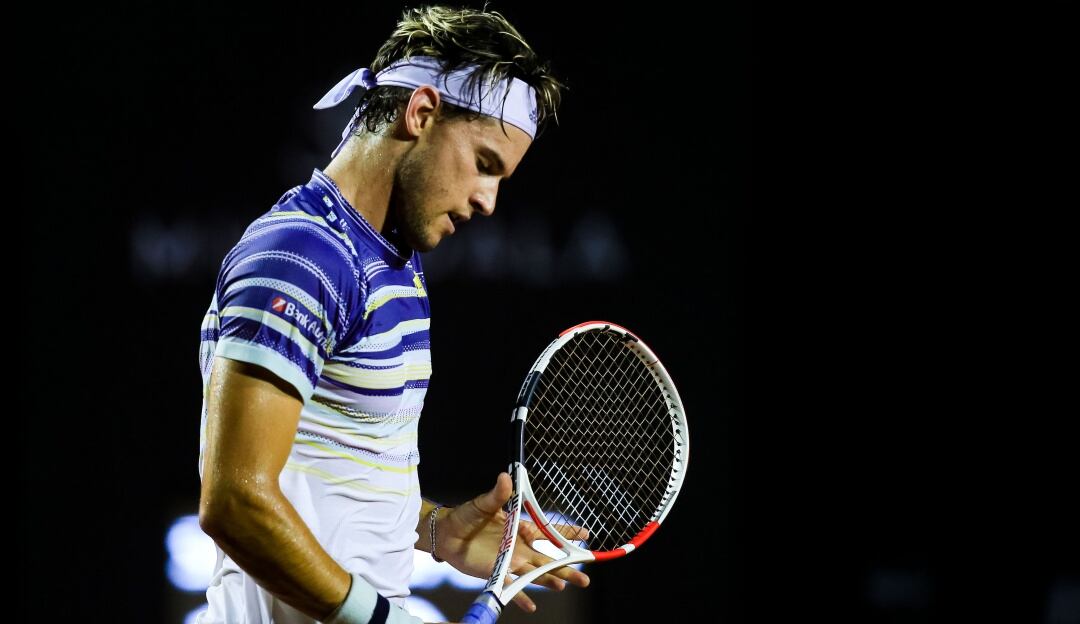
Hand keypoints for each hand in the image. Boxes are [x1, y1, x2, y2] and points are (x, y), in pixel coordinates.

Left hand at [436, 472, 590, 612]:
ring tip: (562, 585)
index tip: (586, 534)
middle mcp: (520, 547)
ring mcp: (510, 561)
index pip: (548, 531)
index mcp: (521, 528)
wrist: (446, 534)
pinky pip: (511, 587)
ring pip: (534, 573)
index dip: (567, 533)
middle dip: (566, 566)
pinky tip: (532, 606)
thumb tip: (506, 476)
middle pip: (548, 559)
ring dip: (548, 580)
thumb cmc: (466, 516)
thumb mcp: (483, 503)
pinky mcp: (497, 573)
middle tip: (584, 575)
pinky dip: (520, 597)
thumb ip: (498, 494)